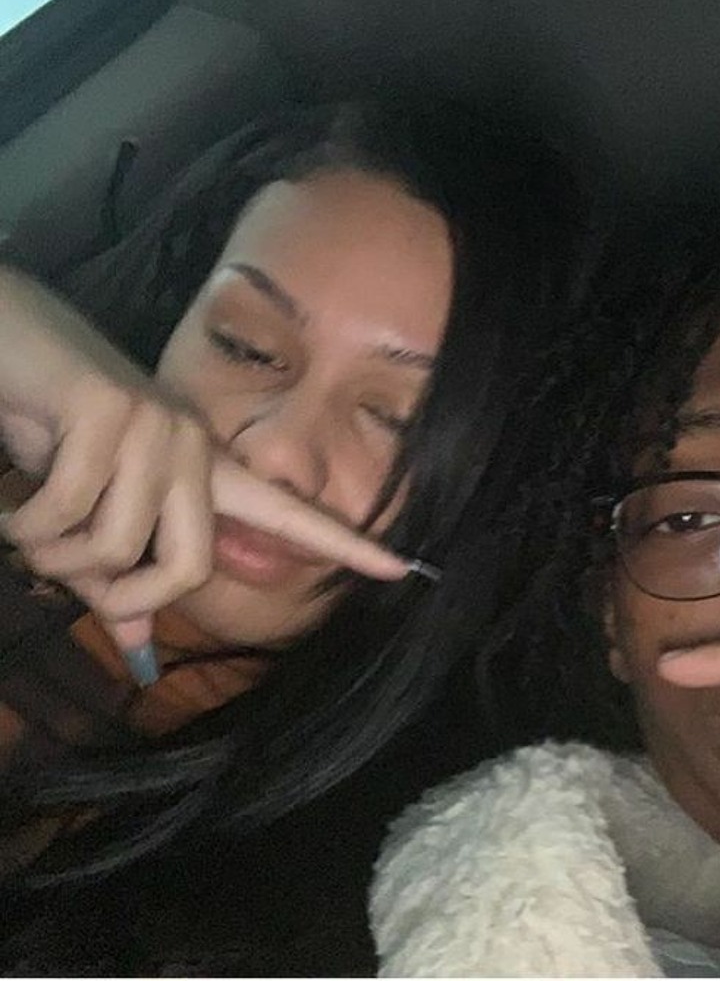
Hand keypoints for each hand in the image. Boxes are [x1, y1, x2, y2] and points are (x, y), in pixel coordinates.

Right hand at [0, 267, 417, 653]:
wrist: (7, 344)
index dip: (344, 545)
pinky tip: (16, 495)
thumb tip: (142, 650)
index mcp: (204, 473)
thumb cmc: (52, 436)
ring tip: (31, 517)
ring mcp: (160, 427)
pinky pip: (66, 516)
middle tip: (65, 564)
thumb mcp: (93, 517)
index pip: (288, 514)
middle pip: (193, 570)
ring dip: (54, 553)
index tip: (404, 570)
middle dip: (118, 592)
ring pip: (120, 550)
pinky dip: (25, 525)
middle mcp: (196, 449)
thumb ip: (123, 579)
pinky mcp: (110, 412)